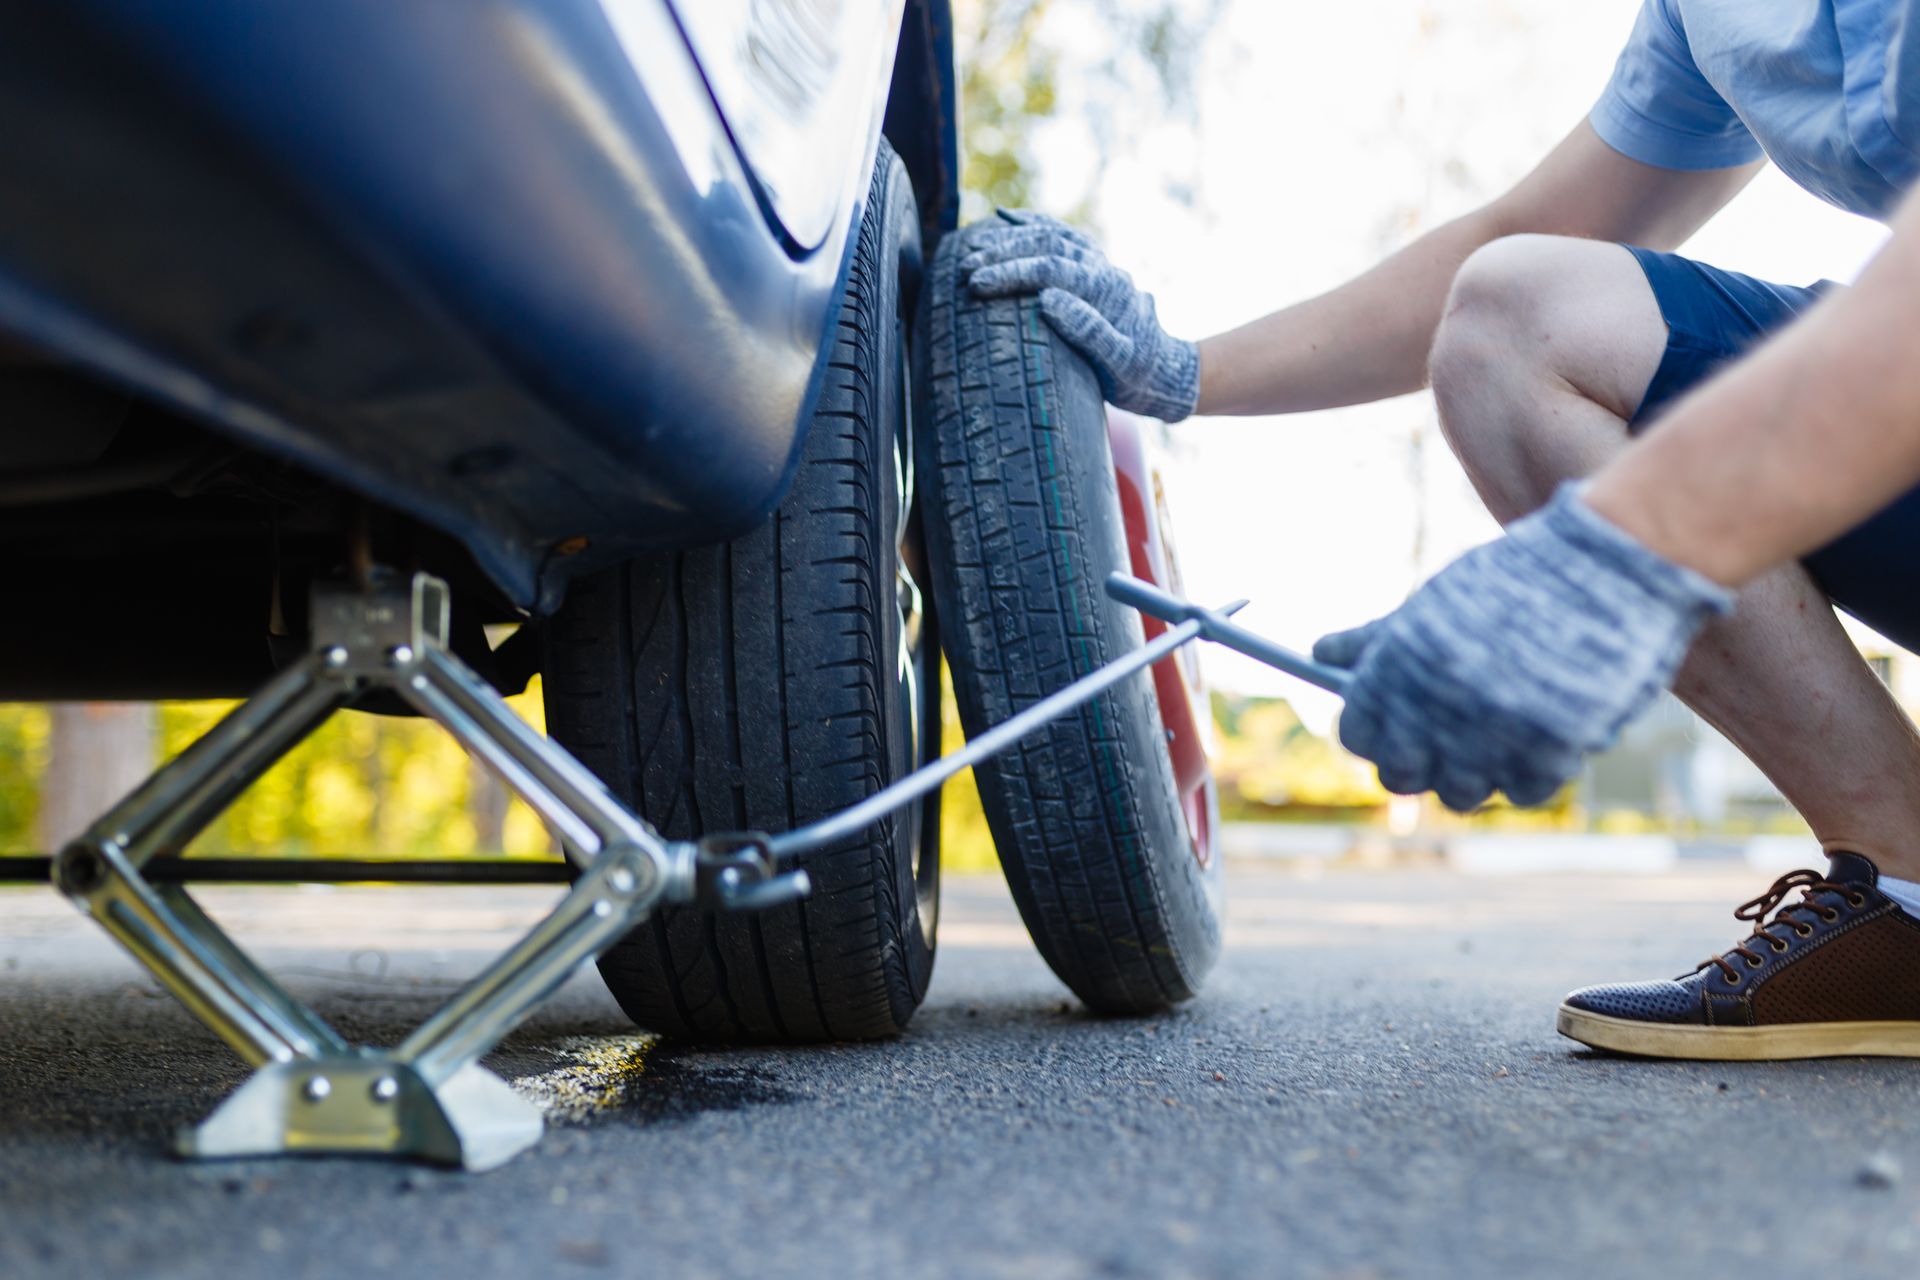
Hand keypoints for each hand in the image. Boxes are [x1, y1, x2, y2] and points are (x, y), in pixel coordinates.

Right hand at [962, 209, 1199, 421]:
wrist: (1166, 371)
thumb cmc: (1140, 375)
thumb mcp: (1121, 362)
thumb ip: (1090, 330)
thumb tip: (1048, 298)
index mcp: (1106, 289)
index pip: (1051, 269)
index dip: (1011, 273)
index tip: (977, 284)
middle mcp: (1102, 268)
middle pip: (1047, 246)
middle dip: (1003, 255)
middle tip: (967, 270)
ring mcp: (1097, 264)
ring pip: (1051, 236)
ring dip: (1011, 241)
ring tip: (974, 252)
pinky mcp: (1092, 268)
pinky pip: (1060, 237)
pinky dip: (1032, 226)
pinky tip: (1005, 220)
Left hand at [1311, 484, 1733, 810]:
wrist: (1613, 563)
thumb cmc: (1517, 579)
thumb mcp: (1436, 603)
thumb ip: (1376, 640)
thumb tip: (1321, 655)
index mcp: (1400, 667)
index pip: (1358, 735)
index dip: (1369, 735)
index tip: (1386, 729)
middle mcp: (1438, 707)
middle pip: (1401, 775)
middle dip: (1415, 763)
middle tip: (1438, 742)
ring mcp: (1495, 734)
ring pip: (1459, 793)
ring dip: (1471, 773)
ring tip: (1490, 740)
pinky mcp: (1552, 751)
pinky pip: (1520, 791)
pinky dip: (1525, 775)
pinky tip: (1533, 741)